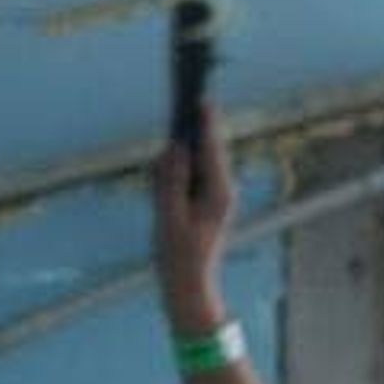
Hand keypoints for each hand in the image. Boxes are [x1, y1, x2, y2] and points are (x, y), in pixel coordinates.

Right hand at [151, 111, 236, 336]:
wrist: (188, 288)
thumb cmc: (179, 258)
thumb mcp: (169, 218)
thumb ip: (171, 179)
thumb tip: (175, 147)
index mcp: (219, 190)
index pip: (211, 145)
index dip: (204, 119)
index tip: (199, 94)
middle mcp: (221, 188)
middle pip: (203, 149)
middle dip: (182, 145)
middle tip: (169, 141)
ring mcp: (213, 194)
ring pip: (192, 164)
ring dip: (172, 170)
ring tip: (162, 202)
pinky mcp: (203, 201)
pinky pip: (186, 179)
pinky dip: (172, 182)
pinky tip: (162, 202)